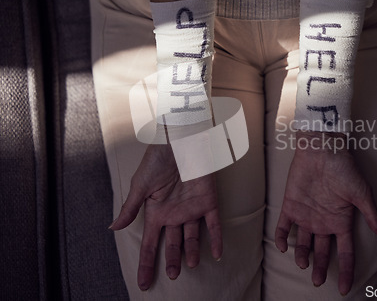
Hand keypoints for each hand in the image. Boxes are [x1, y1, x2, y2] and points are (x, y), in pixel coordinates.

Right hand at [109, 143, 221, 290]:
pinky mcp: (208, 201)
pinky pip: (214, 224)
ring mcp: (192, 209)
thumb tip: (113, 228)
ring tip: (191, 265)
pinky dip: (216, 239)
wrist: (179, 141)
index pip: (150, 243)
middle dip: (171, 261)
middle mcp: (174, 214)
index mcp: (156, 212)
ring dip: (192, 252)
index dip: (147, 262)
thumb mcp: (140, 185)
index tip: (143, 282)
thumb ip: (130, 208)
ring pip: (192, 237)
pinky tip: (217, 255)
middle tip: (172, 276)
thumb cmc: (157, 160)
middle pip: (172, 243)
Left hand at [275, 131, 376, 294]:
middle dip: (321, 268)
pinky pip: (283, 227)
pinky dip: (281, 238)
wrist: (322, 149)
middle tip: (318, 282)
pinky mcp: (290, 206)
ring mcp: (306, 215)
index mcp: (341, 222)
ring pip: (302, 243)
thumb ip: (372, 216)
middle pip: (322, 251)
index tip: (345, 289)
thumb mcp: (362, 194)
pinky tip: (283, 247)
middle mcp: (323, 222)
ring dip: (301, 255)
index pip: (345, 252)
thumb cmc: (344, 169)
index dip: (347, 271)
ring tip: (302, 264)